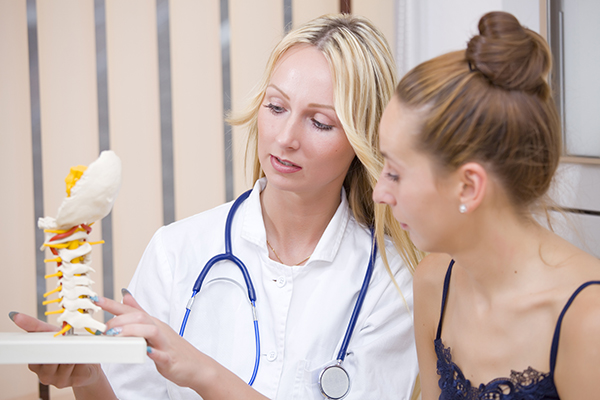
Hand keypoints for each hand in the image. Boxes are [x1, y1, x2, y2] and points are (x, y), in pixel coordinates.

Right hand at [10, 312, 103, 388]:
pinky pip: (80, 364)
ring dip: (74, 350)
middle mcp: (44, 375)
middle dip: (61, 347)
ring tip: (75, 347)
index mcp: (35, 364)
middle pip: (52, 359)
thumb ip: (34, 326)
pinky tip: (82, 354)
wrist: (86, 363)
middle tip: (66, 338)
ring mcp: (59, 380)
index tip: (50, 338)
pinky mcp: (76, 380)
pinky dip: (83, 355)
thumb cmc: (65, 346)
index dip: (44, 345)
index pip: (36, 355)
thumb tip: (16, 316)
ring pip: (67, 361)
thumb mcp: (49, 334)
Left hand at [98, 292, 215, 389]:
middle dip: (119, 321)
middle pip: (139, 317)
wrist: (197, 365)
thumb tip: (125, 295)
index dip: (112, 304)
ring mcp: (165, 343)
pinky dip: (153, 352)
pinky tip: (145, 352)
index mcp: (152, 323)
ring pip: (150, 331)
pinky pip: (162, 354)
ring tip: (117, 337)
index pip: (131, 309)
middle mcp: (158, 329)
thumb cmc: (173, 348)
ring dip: (132, 331)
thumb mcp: (154, 328)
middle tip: (105, 331)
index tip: (95, 299)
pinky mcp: (170, 358)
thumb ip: (139, 311)